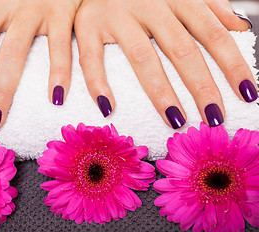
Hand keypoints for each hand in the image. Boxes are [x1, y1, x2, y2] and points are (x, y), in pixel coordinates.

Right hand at [74, 0, 255, 127]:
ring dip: (160, 92)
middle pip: (182, 49)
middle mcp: (150, 5)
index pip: (213, 34)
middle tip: (213, 117)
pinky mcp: (89, 25)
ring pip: (143, 57)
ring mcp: (118, 15)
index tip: (245, 94)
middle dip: (201, 86)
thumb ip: (210, 4)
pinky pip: (92, 58)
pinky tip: (108, 107)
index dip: (232, 65)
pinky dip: (98, 83)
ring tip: (175, 120)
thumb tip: (239, 26)